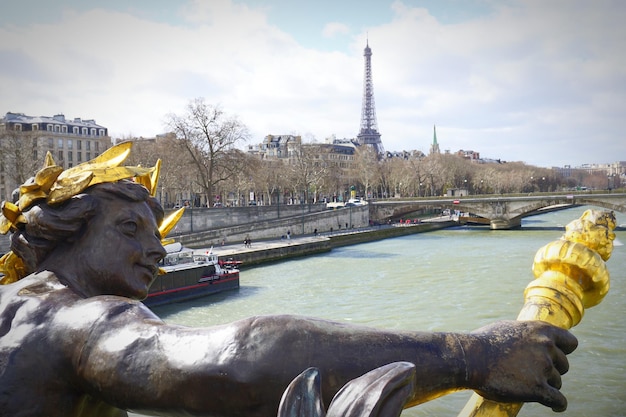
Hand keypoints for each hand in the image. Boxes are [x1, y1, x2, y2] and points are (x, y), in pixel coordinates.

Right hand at [463, 320, 577, 411]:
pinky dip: (558, 405)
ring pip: (557, 382)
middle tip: (535, 374)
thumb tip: (530, 338)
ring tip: (530, 387)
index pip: (570, 342)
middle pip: (564, 365)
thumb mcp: (507, 328)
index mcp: (540, 330)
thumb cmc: (483, 342)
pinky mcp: (538, 388)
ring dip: (547, 385)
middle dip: (553, 370)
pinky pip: (559, 400)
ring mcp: (543, 368)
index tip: (556, 357)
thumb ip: (525, 334)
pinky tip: (555, 406)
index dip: (564, 351)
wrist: (470, 358)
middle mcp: (546, 347)